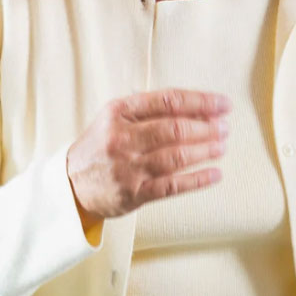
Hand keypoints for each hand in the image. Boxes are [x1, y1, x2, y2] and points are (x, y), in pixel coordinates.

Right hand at [66, 88, 230, 225]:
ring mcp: (128, 167)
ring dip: (205, 150)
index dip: (200, 101)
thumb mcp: (114, 119)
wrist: (70, 185)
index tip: (222, 104)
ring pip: (176, 156)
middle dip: (206, 127)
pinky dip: (197, 180)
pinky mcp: (134, 194)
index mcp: (119, 112)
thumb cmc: (100, 147)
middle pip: (174, 129)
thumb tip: (197, 106)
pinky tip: (215, 174)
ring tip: (222, 146)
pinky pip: (173, 186)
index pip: (167, 101)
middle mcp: (122, 138)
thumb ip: (147, 110)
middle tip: (225, 127)